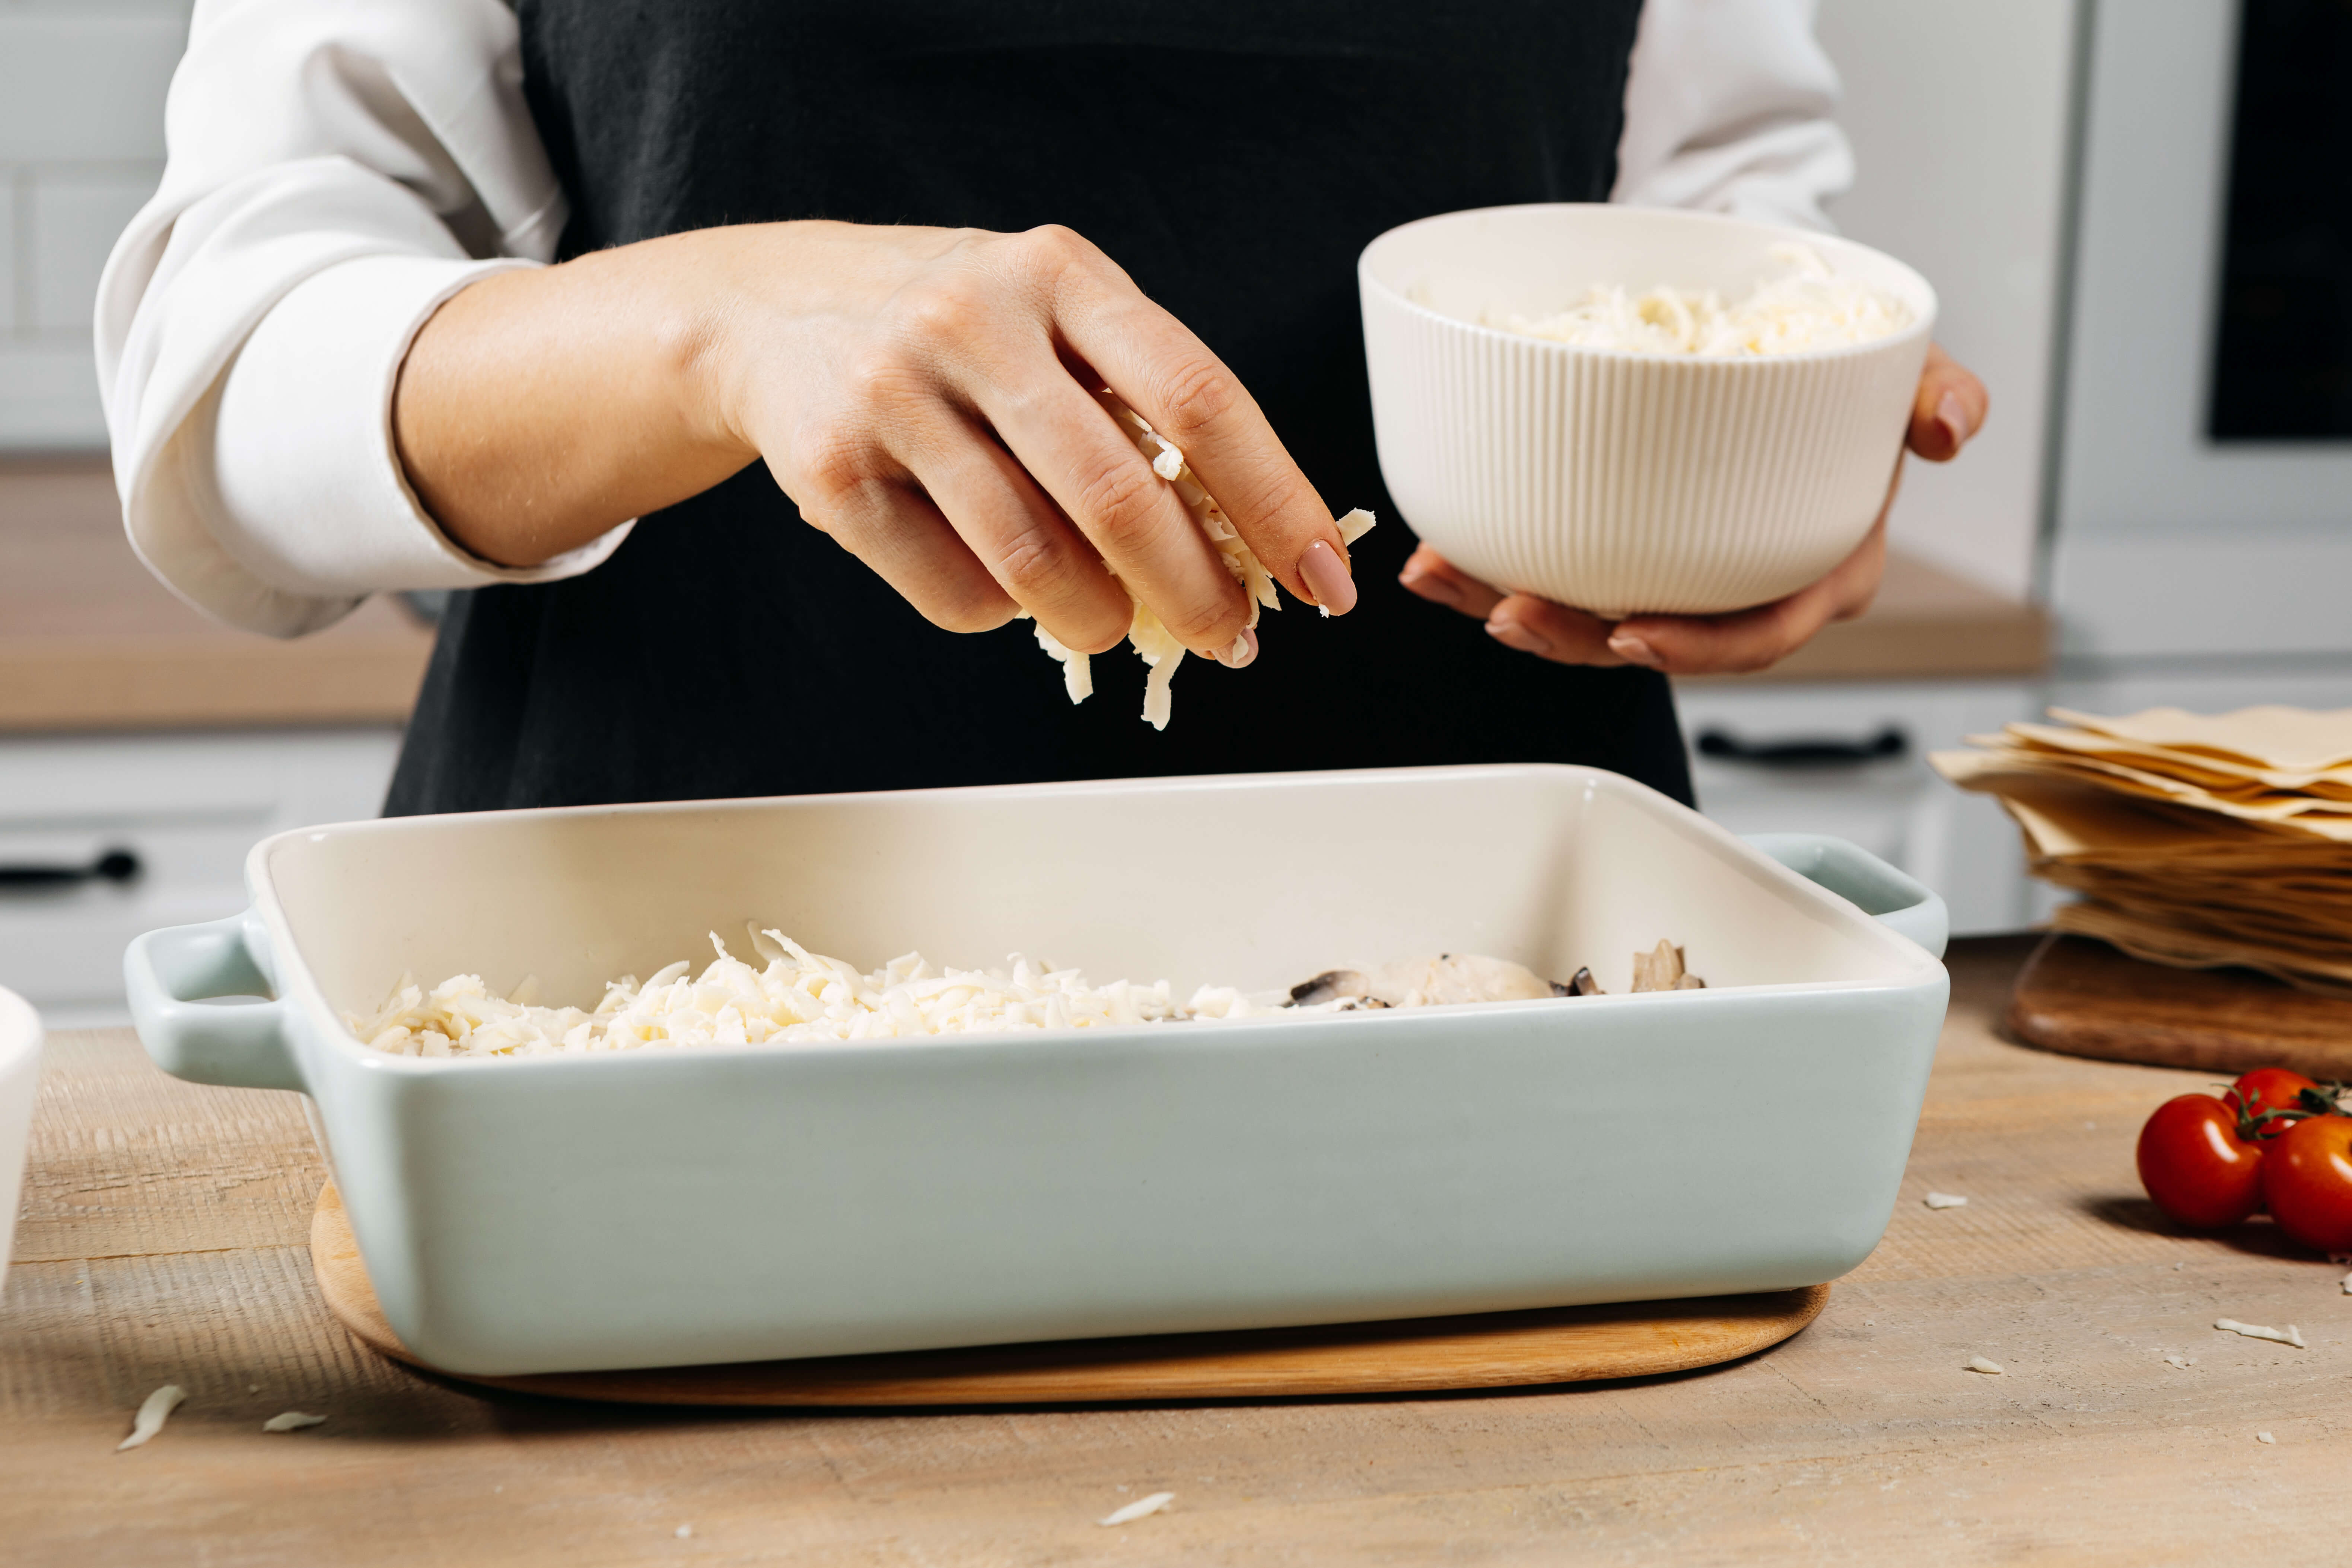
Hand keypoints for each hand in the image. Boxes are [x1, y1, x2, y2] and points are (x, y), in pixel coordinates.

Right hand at [394, 222, 1359, 665]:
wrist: (770, 312)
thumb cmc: (957, 333)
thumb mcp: (1053, 320)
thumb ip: (1139, 404)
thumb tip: (1247, 543)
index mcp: (1061, 272)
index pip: (1199, 396)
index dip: (1274, 499)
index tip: (1324, 577)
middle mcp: (977, 320)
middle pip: (1120, 494)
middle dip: (1194, 591)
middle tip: (1231, 637)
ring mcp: (897, 392)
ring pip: (1034, 559)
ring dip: (1096, 619)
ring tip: (1114, 629)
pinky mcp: (832, 469)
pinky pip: (952, 588)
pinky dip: (998, 615)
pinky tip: (1004, 592)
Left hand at [1398, 342, 1987, 675]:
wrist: (1781, 325)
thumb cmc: (1846, 365)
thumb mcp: (1906, 371)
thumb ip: (1937, 393)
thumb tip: (1951, 424)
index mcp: (1811, 569)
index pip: (1757, 635)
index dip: (1697, 647)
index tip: (1634, 631)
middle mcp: (1735, 584)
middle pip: (1654, 641)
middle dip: (1576, 640)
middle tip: (1510, 611)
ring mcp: (1670, 569)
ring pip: (1586, 616)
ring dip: (1510, 607)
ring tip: (1450, 581)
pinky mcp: (1614, 541)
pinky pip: (1548, 570)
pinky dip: (1486, 564)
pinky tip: (1437, 552)